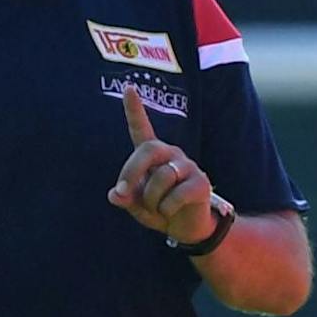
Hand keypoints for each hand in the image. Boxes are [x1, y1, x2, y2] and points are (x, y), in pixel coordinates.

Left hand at [107, 85, 214, 241]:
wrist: (187, 229)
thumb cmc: (160, 210)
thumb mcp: (137, 206)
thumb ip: (125, 198)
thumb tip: (115, 195)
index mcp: (153, 156)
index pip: (142, 128)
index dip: (135, 109)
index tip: (129, 88)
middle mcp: (171, 154)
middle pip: (147, 150)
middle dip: (131, 172)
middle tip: (123, 193)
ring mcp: (188, 166)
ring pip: (160, 179)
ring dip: (151, 201)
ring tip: (158, 209)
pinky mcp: (201, 183)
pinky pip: (175, 196)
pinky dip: (166, 210)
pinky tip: (171, 212)